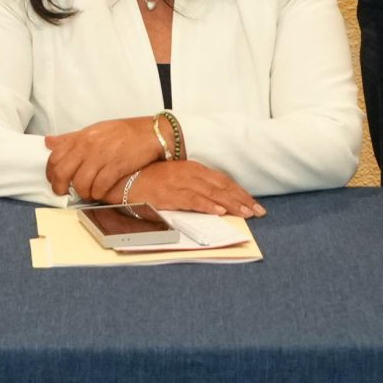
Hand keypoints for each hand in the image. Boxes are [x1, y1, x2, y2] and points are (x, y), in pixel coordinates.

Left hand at [42, 117, 165, 200]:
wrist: (151, 133)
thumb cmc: (123, 133)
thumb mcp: (94, 130)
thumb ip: (71, 139)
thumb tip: (48, 142)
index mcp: (81, 137)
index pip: (55, 157)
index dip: (51, 174)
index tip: (56, 182)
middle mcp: (88, 146)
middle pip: (63, 172)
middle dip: (61, 188)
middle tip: (66, 194)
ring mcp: (102, 156)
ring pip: (81, 183)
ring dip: (83, 193)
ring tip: (88, 193)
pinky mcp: (116, 167)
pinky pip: (99, 187)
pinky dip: (98, 194)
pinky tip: (101, 192)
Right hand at [127, 160, 263, 218]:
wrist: (124, 178)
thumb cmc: (148, 179)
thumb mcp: (175, 179)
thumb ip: (193, 187)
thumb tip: (213, 201)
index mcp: (192, 169)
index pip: (222, 181)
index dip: (239, 192)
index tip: (252, 203)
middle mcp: (190, 173)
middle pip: (222, 186)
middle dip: (241, 199)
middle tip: (258, 211)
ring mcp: (180, 183)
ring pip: (212, 193)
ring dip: (231, 204)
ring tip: (246, 213)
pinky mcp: (170, 194)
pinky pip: (193, 200)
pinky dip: (207, 206)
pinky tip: (219, 212)